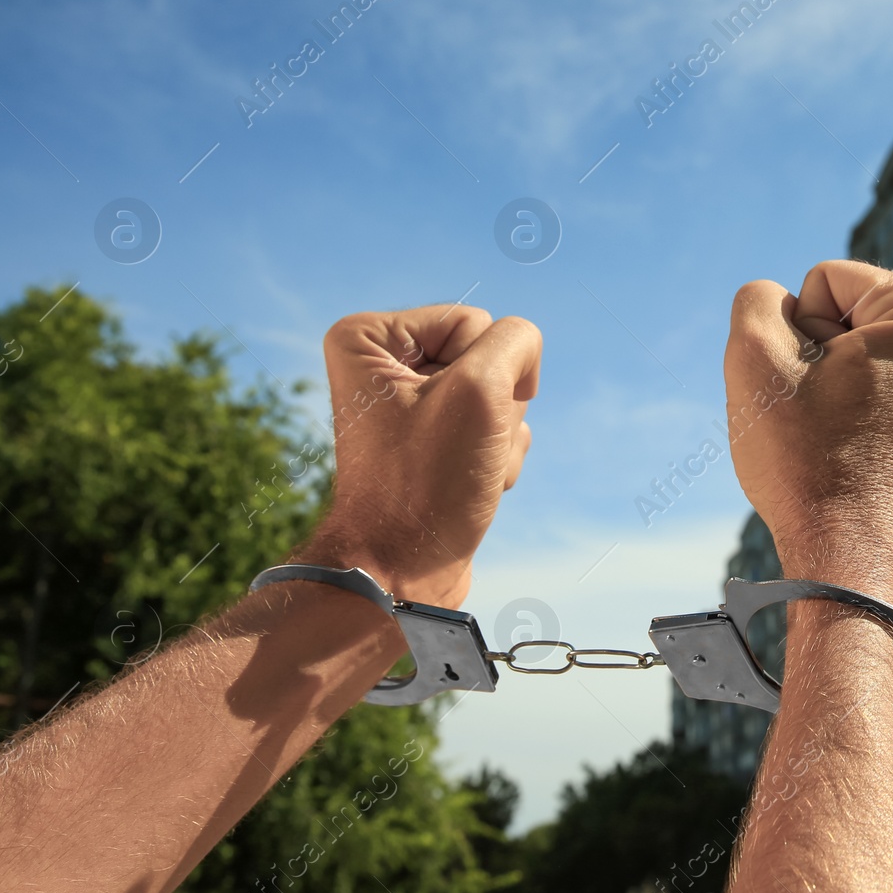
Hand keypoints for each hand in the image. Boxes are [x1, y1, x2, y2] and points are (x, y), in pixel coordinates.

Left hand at [307, 304, 540, 606]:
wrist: (405, 571)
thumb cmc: (427, 483)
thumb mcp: (480, 390)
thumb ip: (516, 342)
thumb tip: (523, 353)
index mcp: (368, 338)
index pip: (475, 322)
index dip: (483, 372)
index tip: (452, 420)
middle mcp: (383, 366)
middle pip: (487, 357)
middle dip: (494, 407)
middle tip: (462, 451)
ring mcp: (412, 407)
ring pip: (499, 396)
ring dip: (500, 438)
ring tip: (465, 472)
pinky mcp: (434, 443)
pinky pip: (494, 429)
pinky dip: (497, 460)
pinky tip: (471, 487)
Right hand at [723, 261, 892, 618]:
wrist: (854, 570)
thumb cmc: (812, 467)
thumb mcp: (755, 358)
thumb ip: (756, 300)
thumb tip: (782, 307)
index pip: (822, 282)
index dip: (795, 334)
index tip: (814, 392)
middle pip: (840, 316)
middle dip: (812, 360)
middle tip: (820, 423)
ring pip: (847, 358)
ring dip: (821, 391)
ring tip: (831, 443)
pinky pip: (865, 395)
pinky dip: (842, 419)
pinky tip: (843, 460)